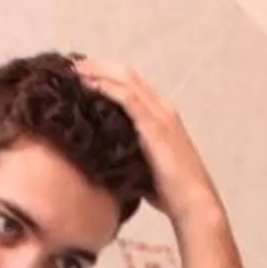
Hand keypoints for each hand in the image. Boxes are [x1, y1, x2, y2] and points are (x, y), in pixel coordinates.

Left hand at [74, 58, 222, 227]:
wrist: (193, 203)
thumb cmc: (170, 192)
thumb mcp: (144, 165)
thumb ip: (127, 153)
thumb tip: (100, 157)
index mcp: (161, 116)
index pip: (132, 84)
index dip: (107, 74)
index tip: (82, 73)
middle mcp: (163, 109)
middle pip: (127, 74)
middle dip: (99, 65)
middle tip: (73, 64)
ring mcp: (161, 115)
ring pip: (126, 79)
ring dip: (99, 70)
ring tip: (75, 69)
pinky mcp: (156, 126)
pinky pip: (128, 98)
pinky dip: (106, 86)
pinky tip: (88, 83)